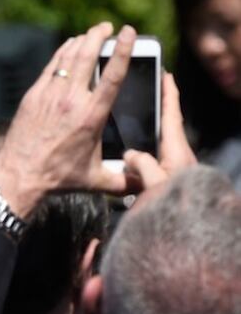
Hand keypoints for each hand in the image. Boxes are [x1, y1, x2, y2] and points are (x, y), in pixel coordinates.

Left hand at [0, 22, 135, 217]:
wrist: (19, 175)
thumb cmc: (59, 178)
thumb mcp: (97, 180)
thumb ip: (125, 180)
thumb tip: (146, 182)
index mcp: (92, 116)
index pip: (113, 75)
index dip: (123, 49)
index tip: (129, 31)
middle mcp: (71, 100)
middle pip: (87, 55)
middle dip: (98, 35)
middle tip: (108, 26)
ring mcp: (49, 95)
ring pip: (67, 57)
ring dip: (81, 41)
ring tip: (92, 33)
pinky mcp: (33, 96)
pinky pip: (51, 66)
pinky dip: (62, 52)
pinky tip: (69, 47)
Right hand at [123, 72, 196, 202]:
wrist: (188, 239)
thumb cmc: (175, 210)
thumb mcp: (153, 184)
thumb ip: (141, 164)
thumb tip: (130, 154)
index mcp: (177, 152)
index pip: (172, 115)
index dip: (169, 94)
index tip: (166, 74)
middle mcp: (178, 158)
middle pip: (166, 127)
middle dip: (157, 110)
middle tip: (144, 95)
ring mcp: (174, 171)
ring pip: (157, 146)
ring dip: (145, 135)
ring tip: (128, 127)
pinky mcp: (169, 183)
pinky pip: (151, 162)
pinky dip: (140, 155)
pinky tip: (127, 161)